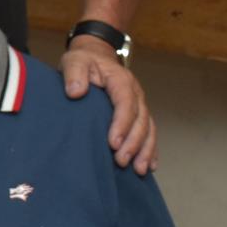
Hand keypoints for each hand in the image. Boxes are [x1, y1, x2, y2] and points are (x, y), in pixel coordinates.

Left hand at [63, 37, 155, 173]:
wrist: (96, 56)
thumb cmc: (84, 61)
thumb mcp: (75, 61)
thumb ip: (75, 74)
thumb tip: (75, 92)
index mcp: (121, 80)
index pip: (125, 103)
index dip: (122, 124)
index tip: (113, 143)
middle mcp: (135, 93)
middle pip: (140, 120)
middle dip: (133, 143)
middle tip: (121, 161)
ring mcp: (140, 104)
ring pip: (148, 129)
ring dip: (145, 150)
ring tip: (138, 170)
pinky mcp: (139, 113)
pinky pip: (149, 132)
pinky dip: (150, 149)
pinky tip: (149, 166)